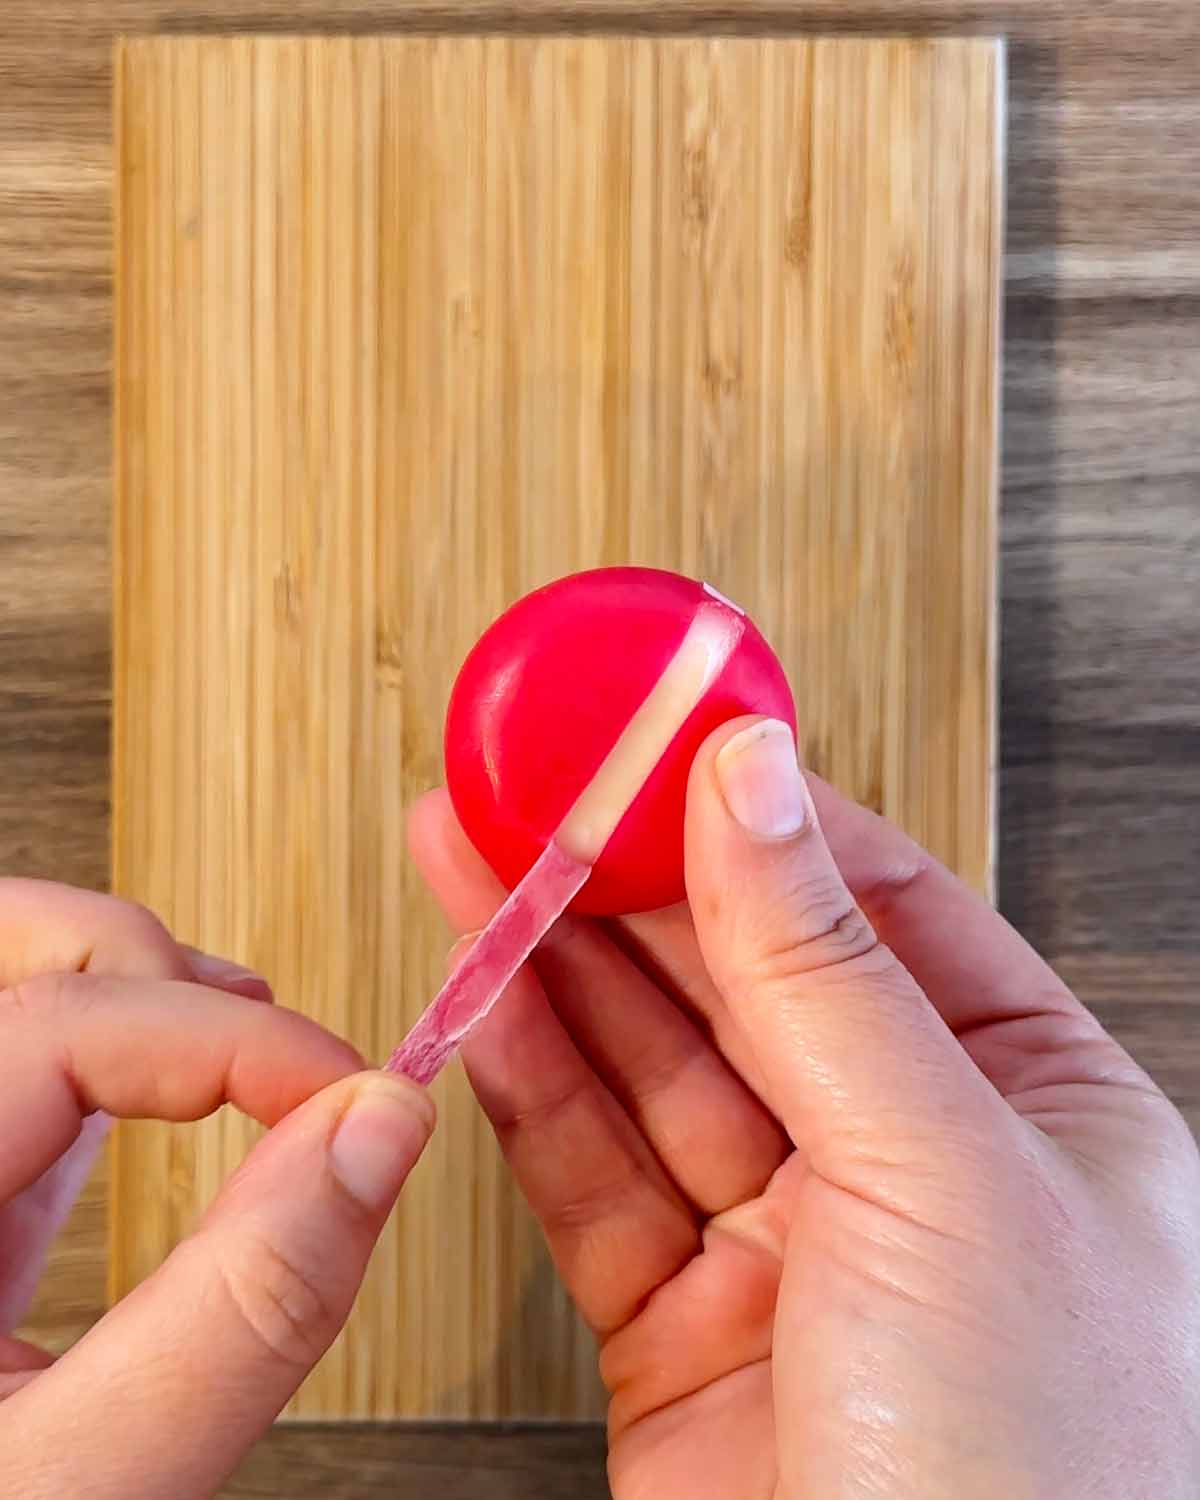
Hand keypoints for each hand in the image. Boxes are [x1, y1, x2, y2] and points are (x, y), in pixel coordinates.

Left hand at [0, 879, 432, 1499]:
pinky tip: (166, 1095)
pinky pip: (12, 1091)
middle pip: (8, 969)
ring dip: (125, 991)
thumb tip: (378, 1132)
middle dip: (151, 968)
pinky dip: (100, 1063)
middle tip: (272, 1031)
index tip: (354, 1096)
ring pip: (10, 1006)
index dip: (233, 1040)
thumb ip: (246, 1307)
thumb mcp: (87, 1486)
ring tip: (234, 1032)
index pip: (62, 1026)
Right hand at [411, 718, 1199, 1498]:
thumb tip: (751, 784)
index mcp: (1032, 1107)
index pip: (875, 899)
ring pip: (648, 1068)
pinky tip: (478, 996)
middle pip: (744, 974)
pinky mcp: (684, 1337)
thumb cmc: (1046, 1483)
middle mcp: (913, 1170)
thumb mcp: (941, 1170)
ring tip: (471, 855)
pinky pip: (592, 1176)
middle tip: (532, 779)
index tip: (657, 728)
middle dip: (629, 876)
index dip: (755, 805)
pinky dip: (526, 1084)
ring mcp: (794, 1253)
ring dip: (553, 961)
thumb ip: (825, 968)